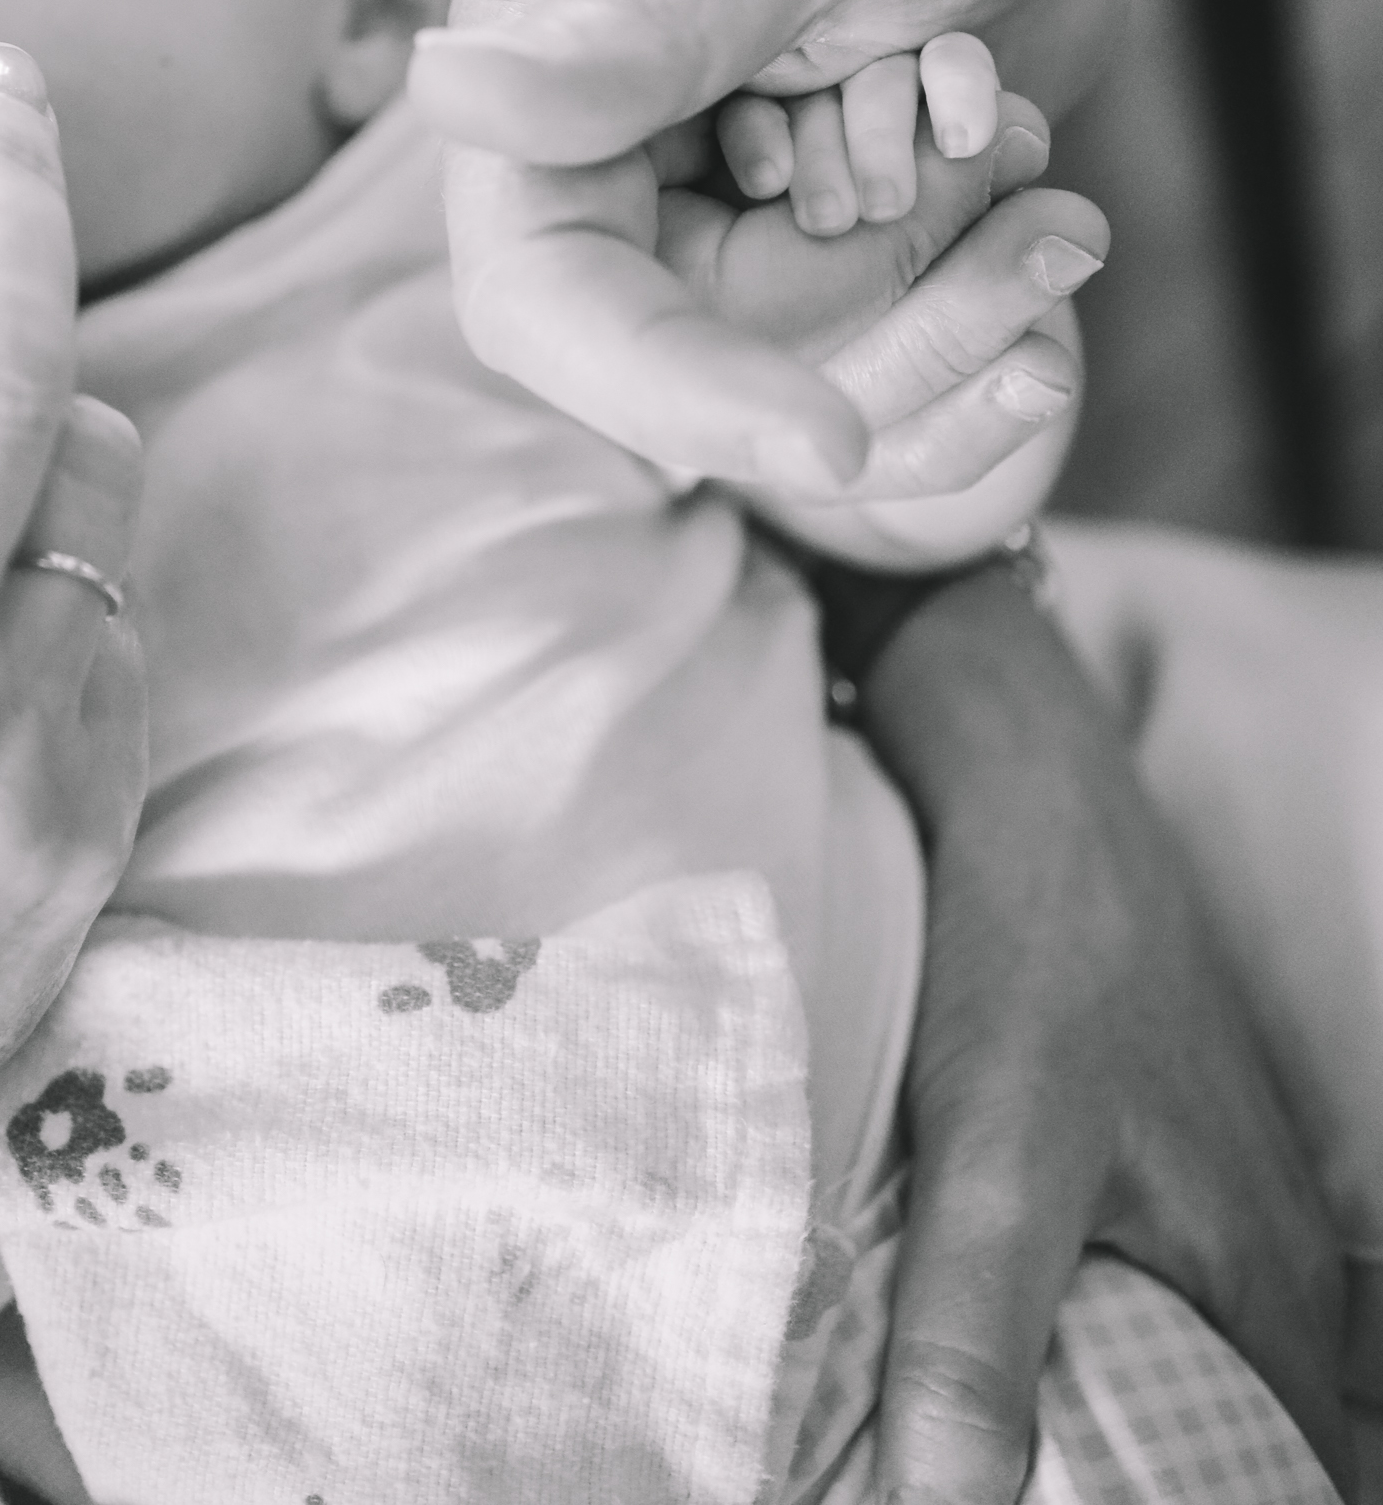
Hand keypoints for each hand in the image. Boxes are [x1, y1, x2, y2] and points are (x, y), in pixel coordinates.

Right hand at [410, 0, 1126, 496]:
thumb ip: (623, 16)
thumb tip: (445, 92)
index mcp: (545, 76)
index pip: (551, 301)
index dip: (679, 392)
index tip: (833, 445)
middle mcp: (609, 173)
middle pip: (717, 357)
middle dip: (891, 289)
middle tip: (1015, 172)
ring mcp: (720, 223)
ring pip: (823, 377)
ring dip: (962, 288)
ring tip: (1033, 160)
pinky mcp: (824, 255)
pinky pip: (898, 371)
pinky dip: (989, 300)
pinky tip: (1048, 209)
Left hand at [856, 564, 1350, 1502]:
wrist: (1029, 792)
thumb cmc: (1037, 963)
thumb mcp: (995, 1158)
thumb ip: (972, 1345)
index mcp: (1267, 1305)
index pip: (1264, 1491)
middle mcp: (1265, 1271)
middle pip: (1220, 1443)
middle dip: (1113, 1473)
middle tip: (1000, 1477)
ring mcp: (1214, 1208)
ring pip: (1169, 1368)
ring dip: (1078, 1412)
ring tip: (959, 1434)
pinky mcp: (1150, 1156)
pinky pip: (1132, 1288)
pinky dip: (1065, 1331)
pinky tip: (973, 1332)